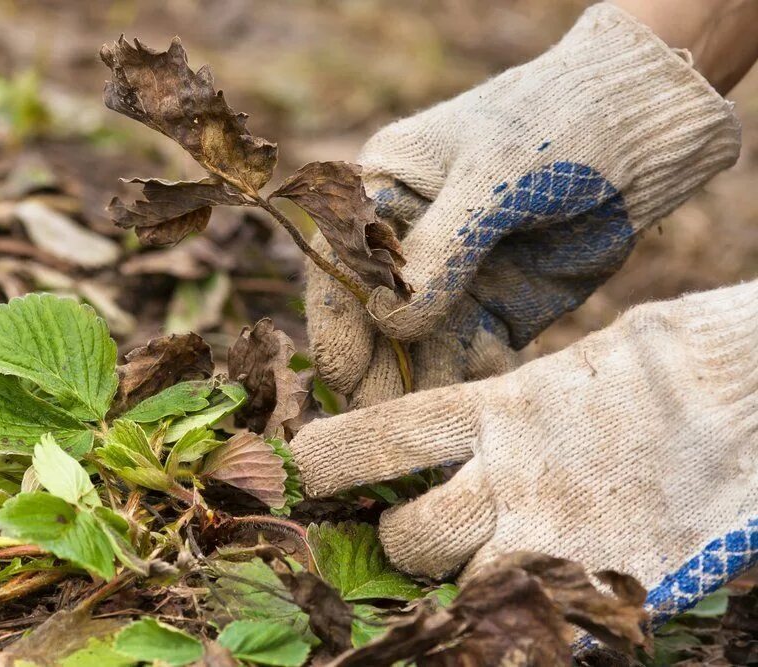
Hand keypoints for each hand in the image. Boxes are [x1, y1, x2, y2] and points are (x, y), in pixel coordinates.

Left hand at [293, 280, 757, 623]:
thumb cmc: (672, 367)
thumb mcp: (575, 364)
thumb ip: (510, 400)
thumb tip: (466, 424)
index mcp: (502, 408)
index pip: (384, 436)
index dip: (332, 456)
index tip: (300, 466)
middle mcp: (519, 477)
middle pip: (411, 539)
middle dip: (400, 546)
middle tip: (410, 535)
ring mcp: (563, 538)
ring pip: (465, 592)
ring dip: (458, 589)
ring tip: (478, 567)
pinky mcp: (614, 585)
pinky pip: (540, 623)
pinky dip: (521, 619)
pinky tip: (533, 600)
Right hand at [306, 3, 739, 405]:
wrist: (644, 132)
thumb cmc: (556, 125)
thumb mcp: (494, 178)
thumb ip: (441, 250)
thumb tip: (391, 323)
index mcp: (381, 194)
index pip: (340, 268)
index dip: (337, 323)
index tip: (345, 377)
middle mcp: (406, 245)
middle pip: (371, 320)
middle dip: (374, 369)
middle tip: (378, 421)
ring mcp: (451, 282)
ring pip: (417, 349)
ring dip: (419, 385)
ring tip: (428, 419)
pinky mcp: (495, 311)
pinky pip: (470, 358)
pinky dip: (471, 378)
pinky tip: (486, 384)